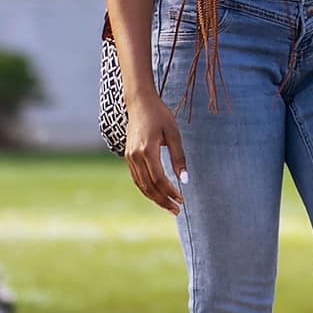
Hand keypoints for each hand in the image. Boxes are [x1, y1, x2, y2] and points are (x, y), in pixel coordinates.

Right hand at [119, 88, 185, 215]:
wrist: (139, 102)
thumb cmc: (160, 115)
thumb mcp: (173, 134)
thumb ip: (179, 157)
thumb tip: (185, 180)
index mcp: (147, 150)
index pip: (159, 179)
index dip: (170, 192)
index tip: (182, 200)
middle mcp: (135, 156)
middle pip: (149, 186)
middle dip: (163, 200)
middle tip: (177, 210)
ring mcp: (129, 157)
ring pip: (141, 185)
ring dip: (155, 198)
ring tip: (169, 206)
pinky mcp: (127, 156)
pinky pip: (137, 179)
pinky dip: (146, 189)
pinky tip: (157, 194)